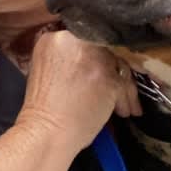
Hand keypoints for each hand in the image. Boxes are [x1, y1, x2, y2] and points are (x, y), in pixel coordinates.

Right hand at [22, 30, 140, 150]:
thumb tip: (93, 63)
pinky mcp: (108, 76)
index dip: (95, 59)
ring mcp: (93, 57)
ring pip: (117, 67)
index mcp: (54, 38)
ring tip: (121, 106)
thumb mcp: (48, 70)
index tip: (100, 71)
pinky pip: (124, 84)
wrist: (46, 132)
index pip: (86, 41)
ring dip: (123, 88)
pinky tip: (123, 111)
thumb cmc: (43, 110)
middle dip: (112, 72)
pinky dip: (127, 99)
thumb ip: (70, 59)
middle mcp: (74, 41)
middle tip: (117, 89)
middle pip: (104, 51)